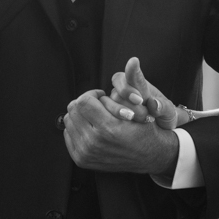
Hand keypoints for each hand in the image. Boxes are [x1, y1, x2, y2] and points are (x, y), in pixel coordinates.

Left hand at [63, 89, 179, 175]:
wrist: (150, 156)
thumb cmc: (145, 130)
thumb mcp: (141, 107)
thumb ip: (131, 86)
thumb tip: (132, 60)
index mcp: (108, 129)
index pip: (83, 102)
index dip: (91, 94)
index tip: (101, 96)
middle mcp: (94, 142)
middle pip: (73, 110)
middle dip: (86, 103)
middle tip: (99, 106)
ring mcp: (86, 153)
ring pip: (68, 120)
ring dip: (81, 114)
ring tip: (96, 116)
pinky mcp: (81, 159)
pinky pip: (68, 134)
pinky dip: (77, 127)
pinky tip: (91, 127)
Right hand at [105, 57, 183, 128]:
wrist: (159, 129)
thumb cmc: (163, 116)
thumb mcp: (170, 113)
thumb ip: (164, 108)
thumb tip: (154, 104)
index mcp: (141, 84)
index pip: (133, 74)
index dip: (132, 69)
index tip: (134, 61)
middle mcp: (126, 89)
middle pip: (118, 83)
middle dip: (127, 92)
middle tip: (141, 102)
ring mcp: (116, 101)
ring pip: (111, 99)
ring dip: (124, 109)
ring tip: (144, 118)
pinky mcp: (110, 112)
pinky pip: (105, 112)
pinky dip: (115, 117)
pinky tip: (129, 122)